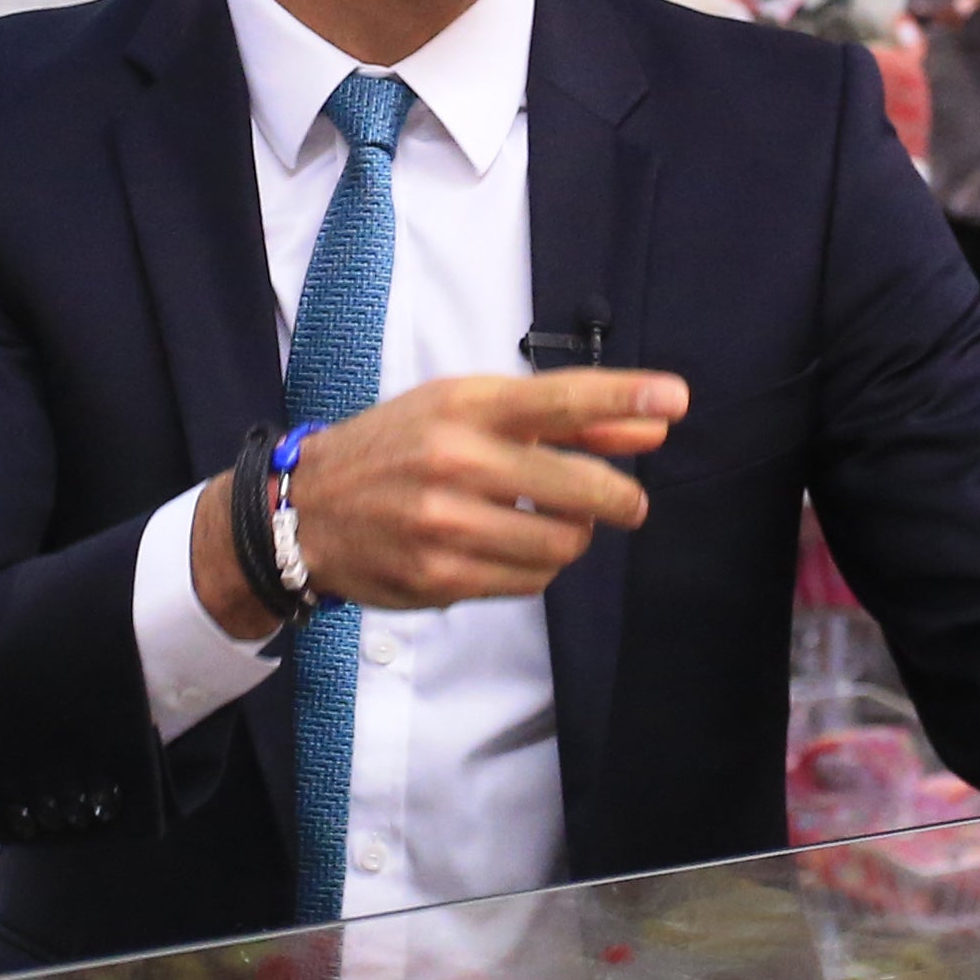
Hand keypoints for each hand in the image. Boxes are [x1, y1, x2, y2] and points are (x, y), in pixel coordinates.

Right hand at [200, 369, 684, 618]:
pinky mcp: (441, 576)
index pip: (560, 398)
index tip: (674, 400)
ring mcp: (446, 523)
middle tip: (629, 503)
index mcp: (464, 405)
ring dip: (574, 537)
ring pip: (563, 543)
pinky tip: (512, 549)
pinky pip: (530, 581)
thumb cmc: (398, 448)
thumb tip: (650, 428)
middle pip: (580, 485)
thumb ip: (562, 420)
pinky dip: (538, 567)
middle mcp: (456, 459)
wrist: (305, 508)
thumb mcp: (466, 411)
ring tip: (552, 524)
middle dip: (621, 498)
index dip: (623, 398)